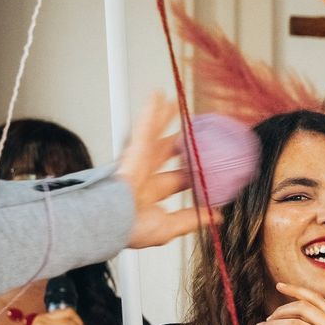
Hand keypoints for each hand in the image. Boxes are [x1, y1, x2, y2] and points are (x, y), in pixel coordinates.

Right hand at [119, 92, 221, 247]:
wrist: (108, 221)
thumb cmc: (128, 228)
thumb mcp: (168, 226)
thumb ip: (193, 218)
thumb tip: (216, 216)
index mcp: (150, 193)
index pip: (176, 179)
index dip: (191, 172)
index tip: (208, 165)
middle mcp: (143, 175)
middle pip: (165, 151)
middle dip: (178, 140)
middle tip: (192, 129)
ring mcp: (138, 161)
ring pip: (153, 134)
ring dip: (163, 117)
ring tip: (174, 103)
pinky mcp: (134, 149)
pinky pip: (144, 126)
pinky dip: (151, 110)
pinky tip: (158, 96)